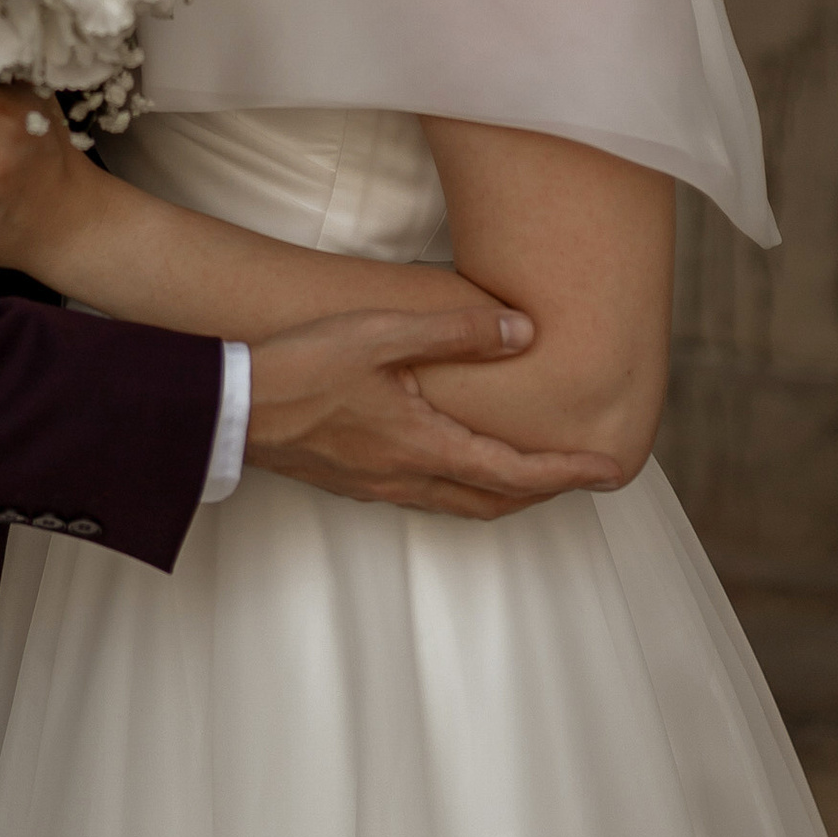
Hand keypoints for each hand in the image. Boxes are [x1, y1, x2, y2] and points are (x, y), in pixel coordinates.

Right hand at [246, 306, 629, 519]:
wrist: (228, 408)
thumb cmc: (300, 366)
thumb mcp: (382, 333)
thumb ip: (456, 332)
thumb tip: (524, 332)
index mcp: (422, 446)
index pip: (513, 472)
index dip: (566, 472)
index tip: (609, 470)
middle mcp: (406, 478)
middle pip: (493, 501)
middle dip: (544, 490)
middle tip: (581, 473)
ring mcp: (378, 486)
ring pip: (460, 504)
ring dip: (504, 492)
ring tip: (533, 470)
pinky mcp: (354, 482)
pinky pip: (428, 497)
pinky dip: (464, 487)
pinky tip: (458, 461)